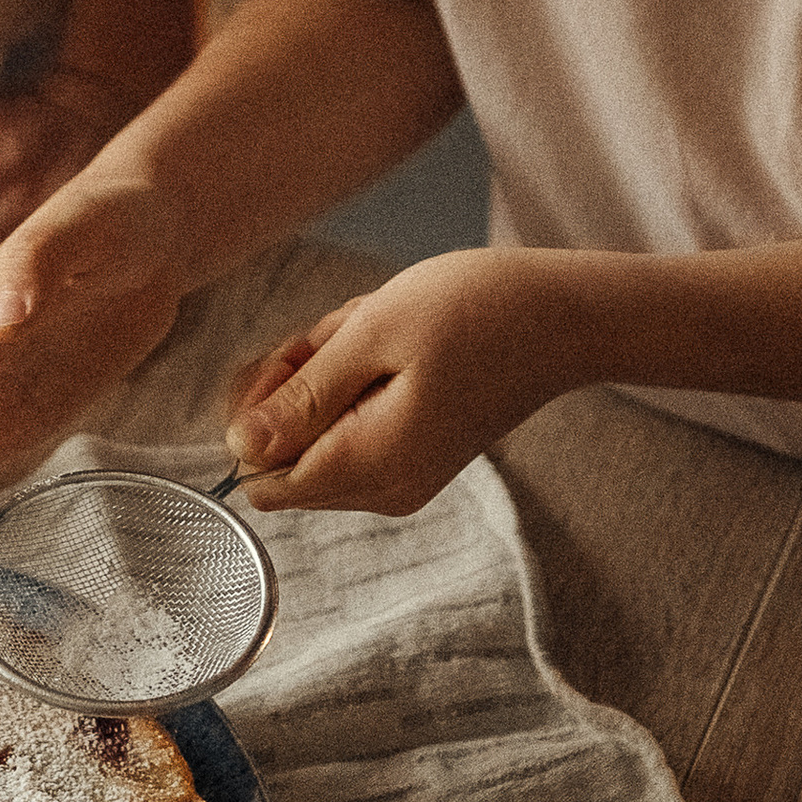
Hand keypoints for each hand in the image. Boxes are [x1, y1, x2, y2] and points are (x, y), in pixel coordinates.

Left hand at [222, 250, 567, 517]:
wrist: (564, 317)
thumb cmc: (477, 312)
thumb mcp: (374, 335)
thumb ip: (301, 397)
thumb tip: (237, 447)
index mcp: (370, 465)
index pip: (260, 477)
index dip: (256, 415)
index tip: (296, 355)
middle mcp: (384, 489)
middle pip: (284, 460)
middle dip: (293, 388)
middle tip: (341, 334)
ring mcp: (403, 477)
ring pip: (316, 438)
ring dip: (328, 376)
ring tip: (377, 332)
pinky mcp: (416, 457)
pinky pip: (352, 428)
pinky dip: (355, 382)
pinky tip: (393, 344)